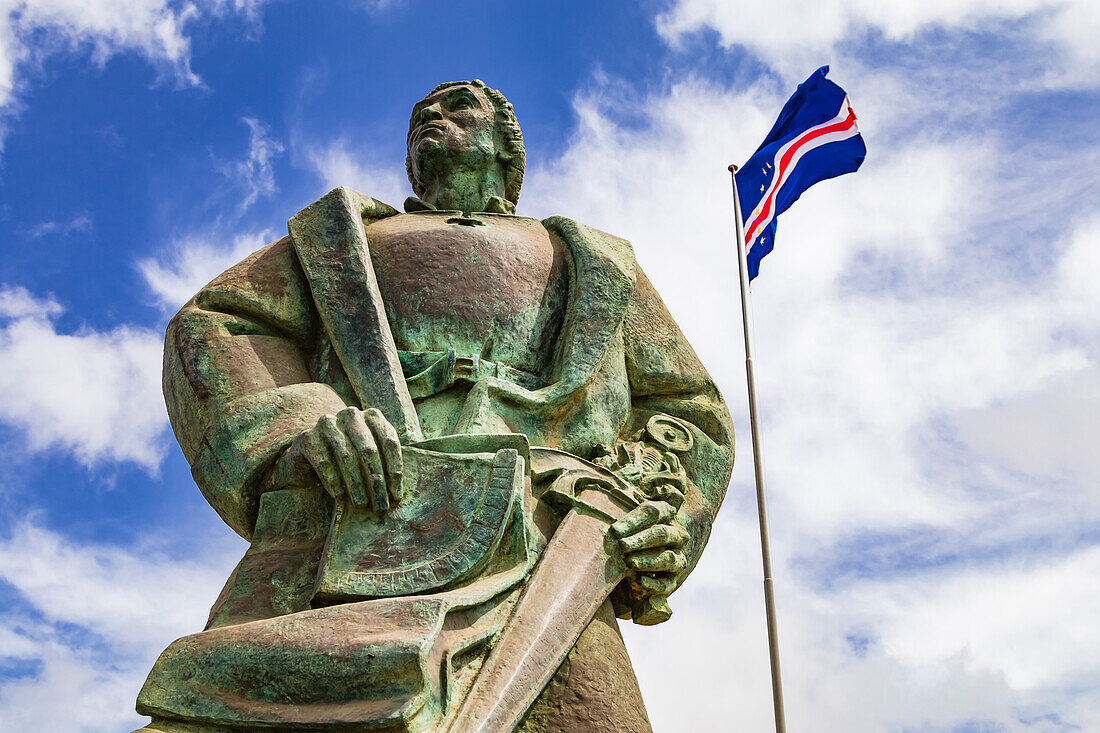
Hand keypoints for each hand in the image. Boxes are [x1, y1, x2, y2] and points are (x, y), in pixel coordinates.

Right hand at [278, 407, 402, 513]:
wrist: (309, 459)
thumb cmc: (348, 461)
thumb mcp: (370, 458)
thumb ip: (386, 465)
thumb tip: (397, 495)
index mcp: (373, 416)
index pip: (389, 442)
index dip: (394, 470)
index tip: (396, 496)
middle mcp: (351, 415)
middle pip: (368, 450)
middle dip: (376, 481)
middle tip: (381, 506)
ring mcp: (327, 424)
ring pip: (346, 456)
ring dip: (356, 484)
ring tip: (362, 505)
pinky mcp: (307, 438)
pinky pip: (324, 462)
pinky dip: (333, 481)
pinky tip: (340, 497)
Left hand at [609, 500, 688, 596]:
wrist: (630, 560)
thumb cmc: (626, 535)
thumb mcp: (625, 523)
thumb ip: (622, 521)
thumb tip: (613, 528)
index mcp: (666, 515)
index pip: (654, 512)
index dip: (634, 521)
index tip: (615, 530)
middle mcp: (676, 535)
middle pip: (662, 533)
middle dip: (641, 540)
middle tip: (621, 545)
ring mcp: (676, 557)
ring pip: (668, 558)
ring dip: (648, 560)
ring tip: (629, 561)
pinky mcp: (672, 579)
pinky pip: (667, 583)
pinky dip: (654, 583)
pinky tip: (640, 580)